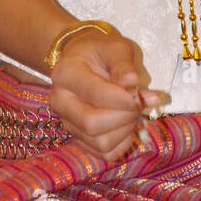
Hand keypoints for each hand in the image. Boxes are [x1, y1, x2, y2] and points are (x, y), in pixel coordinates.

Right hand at [47, 25, 162, 159]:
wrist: (82, 60)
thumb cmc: (100, 52)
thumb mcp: (114, 47)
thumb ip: (124, 65)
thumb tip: (132, 83)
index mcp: (65, 74)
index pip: (95, 93)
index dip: (123, 99)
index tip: (140, 95)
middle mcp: (60, 101)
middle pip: (92, 124)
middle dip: (124, 117)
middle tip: (139, 105)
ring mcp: (67, 123)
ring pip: (99, 143)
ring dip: (125, 132)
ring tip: (134, 114)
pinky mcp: (78, 137)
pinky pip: (103, 153)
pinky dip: (122, 144)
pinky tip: (128, 127)